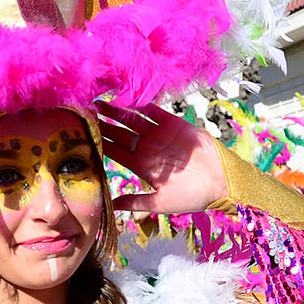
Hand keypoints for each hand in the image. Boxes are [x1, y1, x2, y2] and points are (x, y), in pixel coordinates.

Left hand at [97, 101, 226, 213]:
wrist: (221, 182)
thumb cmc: (193, 196)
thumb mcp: (160, 202)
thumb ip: (135, 202)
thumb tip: (110, 206)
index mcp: (142, 166)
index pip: (115, 152)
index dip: (99, 142)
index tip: (82, 134)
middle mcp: (148, 148)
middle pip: (120, 133)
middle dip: (103, 123)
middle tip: (84, 111)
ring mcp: (160, 135)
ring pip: (134, 120)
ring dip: (118, 111)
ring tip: (100, 101)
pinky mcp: (175, 124)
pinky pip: (156, 111)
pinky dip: (143, 104)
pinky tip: (127, 96)